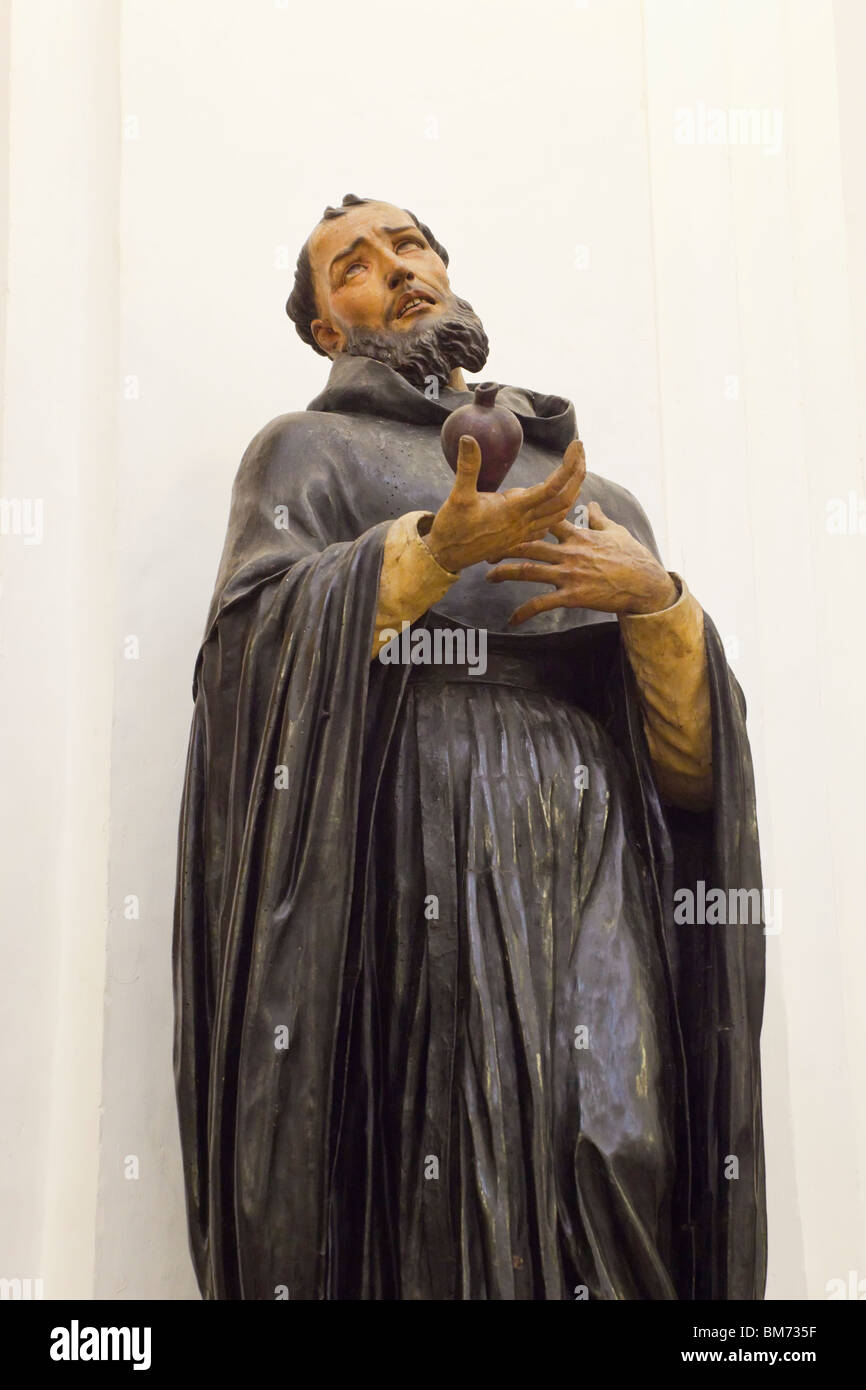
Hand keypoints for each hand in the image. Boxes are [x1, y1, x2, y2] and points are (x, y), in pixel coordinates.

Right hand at [423, 436, 585, 574]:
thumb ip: (467, 468)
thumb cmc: (452, 528)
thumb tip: (468, 438)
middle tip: (581, 450)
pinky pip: (549, 523)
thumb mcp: (457, 496)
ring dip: (572, 490)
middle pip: (564, 499)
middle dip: (577, 474)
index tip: (576, 445)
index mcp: (514, 510)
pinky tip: (560, 498)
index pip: (551, 488)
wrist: (447, 556)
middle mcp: (524, 522)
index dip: (568, 466)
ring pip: (560, 512)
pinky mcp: (521, 536)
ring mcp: (525, 531)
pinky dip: (560, 508)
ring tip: (576, 469)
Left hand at [486, 502, 678, 624]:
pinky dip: (524, 612)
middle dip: (505, 545)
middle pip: (528, 544)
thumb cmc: (634, 557)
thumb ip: (600, 518)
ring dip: (505, 573)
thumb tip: (592, 503)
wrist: (646, 584)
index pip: (547, 518)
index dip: (526, 512)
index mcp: (578, 535)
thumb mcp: (617, 532)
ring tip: (488, 577)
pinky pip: (542, 604)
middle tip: (486, 547)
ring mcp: (569, 574)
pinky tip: (512, 620)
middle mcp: (569, 552)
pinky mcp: (572, 596)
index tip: (508, 510)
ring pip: (529, 571)